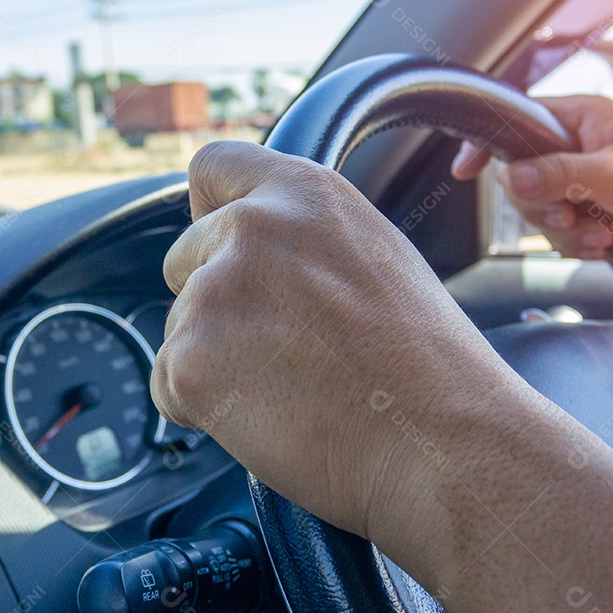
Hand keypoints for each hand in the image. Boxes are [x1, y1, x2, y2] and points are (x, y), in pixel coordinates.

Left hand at [151, 141, 504, 539]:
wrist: (445, 444)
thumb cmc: (428, 365)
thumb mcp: (378, 256)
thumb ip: (307, 234)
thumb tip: (258, 242)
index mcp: (303, 194)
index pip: (211, 168)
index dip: (209, 212)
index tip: (221, 248)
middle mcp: (251, 229)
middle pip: (182, 258)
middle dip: (216, 302)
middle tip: (280, 348)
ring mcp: (214, 294)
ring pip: (177, 327)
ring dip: (214, 360)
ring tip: (290, 390)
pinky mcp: (190, 363)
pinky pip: (168, 384)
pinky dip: (202, 408)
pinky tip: (269, 418)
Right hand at [451, 95, 612, 257]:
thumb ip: (561, 173)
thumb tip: (513, 177)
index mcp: (581, 117)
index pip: (518, 120)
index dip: (489, 144)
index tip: (465, 170)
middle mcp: (575, 143)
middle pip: (522, 177)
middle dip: (541, 207)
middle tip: (568, 216)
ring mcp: (579, 177)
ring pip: (539, 209)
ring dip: (565, 231)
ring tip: (601, 236)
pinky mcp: (587, 206)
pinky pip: (559, 229)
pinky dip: (577, 242)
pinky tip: (605, 244)